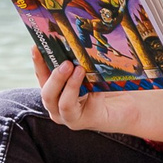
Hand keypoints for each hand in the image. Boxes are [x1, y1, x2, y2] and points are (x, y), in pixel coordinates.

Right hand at [33, 55, 162, 141]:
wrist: (126, 109)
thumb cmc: (108, 88)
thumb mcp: (92, 73)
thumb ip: (82, 63)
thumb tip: (77, 40)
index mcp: (56, 89)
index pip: (42, 74)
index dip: (38, 61)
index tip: (36, 45)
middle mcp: (55, 103)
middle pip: (45, 89)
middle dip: (51, 73)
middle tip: (63, 61)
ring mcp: (64, 115)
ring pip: (53, 99)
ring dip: (62, 82)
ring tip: (71, 67)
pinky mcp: (76, 122)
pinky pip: (69, 106)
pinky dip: (74, 91)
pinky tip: (82, 78)